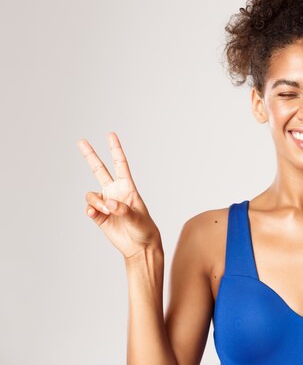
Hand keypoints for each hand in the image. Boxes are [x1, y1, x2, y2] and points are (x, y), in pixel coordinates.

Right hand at [77, 132, 161, 260]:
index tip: (110, 134)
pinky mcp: (99, 216)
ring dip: (96, 202)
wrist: (140, 246)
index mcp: (128, 188)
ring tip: (107, 212)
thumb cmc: (144, 229)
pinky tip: (97, 215)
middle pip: (99, 170)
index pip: (120, 164)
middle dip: (90, 155)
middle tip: (81, 141)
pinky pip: (89, 208)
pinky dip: (91, 210)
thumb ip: (122, 210)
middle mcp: (114, 192)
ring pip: (91, 194)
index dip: (115, 149)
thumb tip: (107, 203)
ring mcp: (106, 203)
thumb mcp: (137, 218)